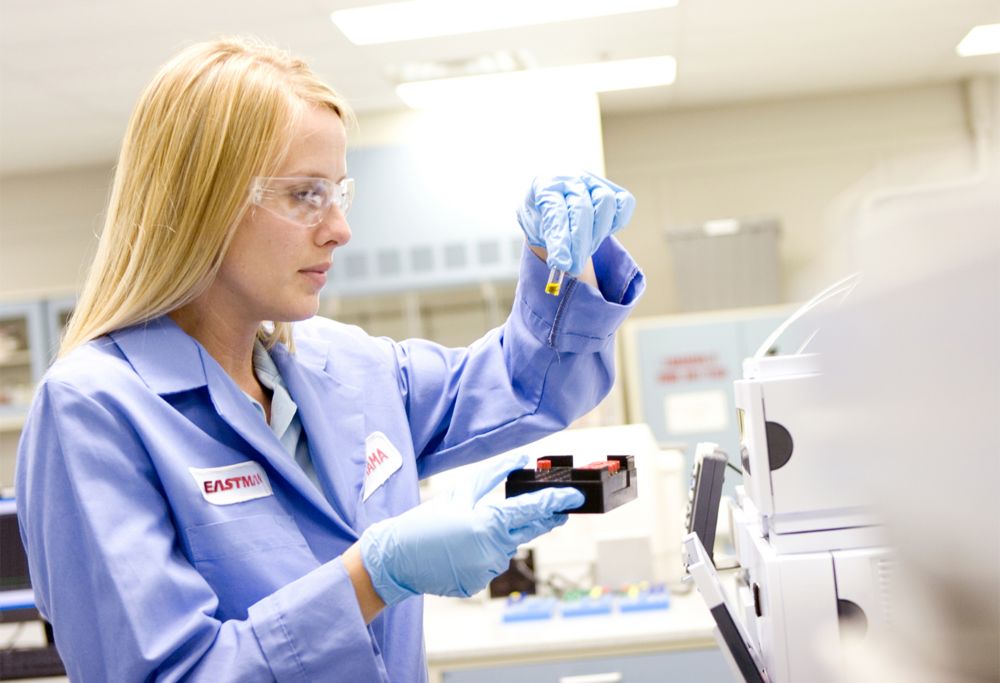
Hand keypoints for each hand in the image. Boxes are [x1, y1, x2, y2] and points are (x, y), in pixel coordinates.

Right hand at [359, 454, 583, 606]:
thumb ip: (493, 475)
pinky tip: (462, 548)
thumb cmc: (424, 522)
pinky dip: (484, 553)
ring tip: (471, 529)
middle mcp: (493, 550)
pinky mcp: (478, 584)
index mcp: (488, 523)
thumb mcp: (459, 493)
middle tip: (556, 509)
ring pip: (509, 547)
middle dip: (545, 519)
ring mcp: (487, 571)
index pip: (533, 510)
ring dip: (502, 536)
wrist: (395, 559)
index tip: (575, 497)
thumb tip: (519, 458)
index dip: (557, 501)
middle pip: (531, 530)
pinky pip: (491, 563)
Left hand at [516, 172, 635, 276]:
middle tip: (574, 268)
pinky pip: (624, 203)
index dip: (560, 240)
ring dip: (597, 234)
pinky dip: (618, 222)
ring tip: (585, 250)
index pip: (555, 212)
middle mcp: (570, 178)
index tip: (561, 265)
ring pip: (606, 203)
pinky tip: (600, 234)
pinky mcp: (612, 188)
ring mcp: (593, 180)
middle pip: (582, 209)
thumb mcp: (534, 232)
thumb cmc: (541, 220)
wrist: (550, 207)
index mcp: (544, 185)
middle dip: (580, 245)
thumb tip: (561, 268)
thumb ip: (548, 246)